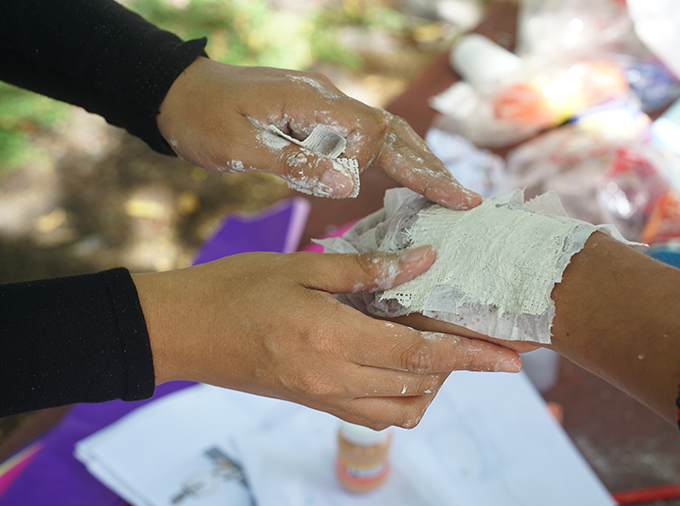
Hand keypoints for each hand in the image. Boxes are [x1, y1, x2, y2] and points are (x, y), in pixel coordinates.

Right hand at [133, 247, 520, 429]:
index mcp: (334, 340)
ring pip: (400, 410)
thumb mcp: (301, 267)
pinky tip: (400, 363)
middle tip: (478, 339)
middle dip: (458, 367)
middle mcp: (334, 379)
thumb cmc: (235, 288)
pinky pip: (372, 415)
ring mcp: (323, 397)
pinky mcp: (313, 402)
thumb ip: (366, 269)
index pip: (420, 354)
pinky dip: (400, 398)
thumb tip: (424, 261)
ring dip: (430, 385)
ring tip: (438, 349)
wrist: (180, 332)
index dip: (469, 356)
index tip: (510, 359)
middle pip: (418, 384)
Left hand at [156, 57, 480, 208]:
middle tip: (465, 199)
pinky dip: (393, 164)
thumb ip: (293, 163)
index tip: (421, 194)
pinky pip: (367, 144)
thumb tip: (349, 186)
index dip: (399, 165)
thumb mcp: (239, 145)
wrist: (177, 95)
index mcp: (313, 103)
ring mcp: (326, 112)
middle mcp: (329, 103)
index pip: (372, 132)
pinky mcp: (319, 125)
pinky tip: (404, 186)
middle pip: (394, 132)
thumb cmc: (203, 119)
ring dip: (418, 165)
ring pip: (386, 136)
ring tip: (448, 195)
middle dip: (429, 166)